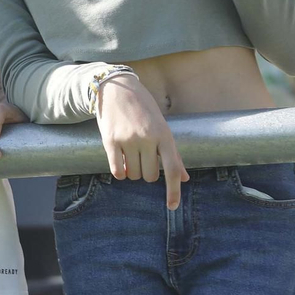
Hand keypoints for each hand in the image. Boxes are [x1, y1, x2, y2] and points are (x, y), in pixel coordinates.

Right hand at [94, 75, 188, 208]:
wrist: (116, 88)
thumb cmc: (143, 108)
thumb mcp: (162, 127)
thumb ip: (172, 153)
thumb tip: (183, 178)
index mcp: (164, 135)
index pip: (172, 169)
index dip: (173, 191)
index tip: (172, 206)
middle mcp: (147, 138)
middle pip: (150, 175)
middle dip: (147, 172)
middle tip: (143, 158)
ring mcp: (128, 139)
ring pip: (133, 174)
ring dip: (132, 171)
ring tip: (130, 155)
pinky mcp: (110, 140)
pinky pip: (117, 170)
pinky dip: (119, 172)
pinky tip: (119, 163)